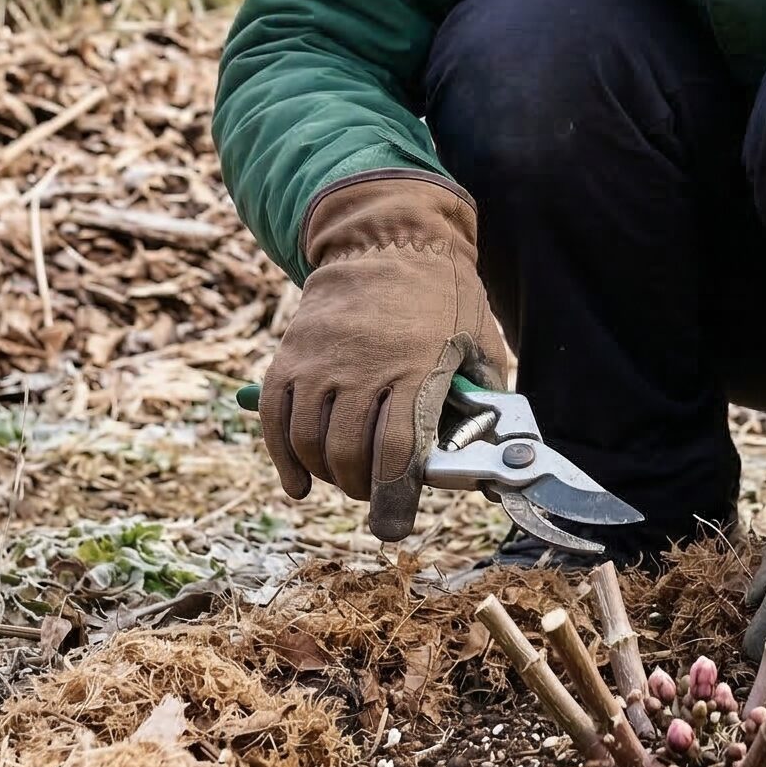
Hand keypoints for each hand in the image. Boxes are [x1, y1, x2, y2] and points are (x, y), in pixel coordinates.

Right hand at [257, 176, 504, 540]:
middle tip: (377, 493)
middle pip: (349, 455)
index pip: (397, 451)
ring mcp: (320, 361)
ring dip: (328, 475)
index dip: (393, 499)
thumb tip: (490, 457)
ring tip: (348, 476)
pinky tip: (299, 481)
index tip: (392, 527)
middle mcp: (362, 366)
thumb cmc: (443, 297)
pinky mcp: (290, 356)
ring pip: (309, 443)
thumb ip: (481, 400)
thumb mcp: (479, 340)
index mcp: (416, 366)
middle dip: (363, 489)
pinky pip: (275, 419)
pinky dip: (284, 459)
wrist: (387, 239)